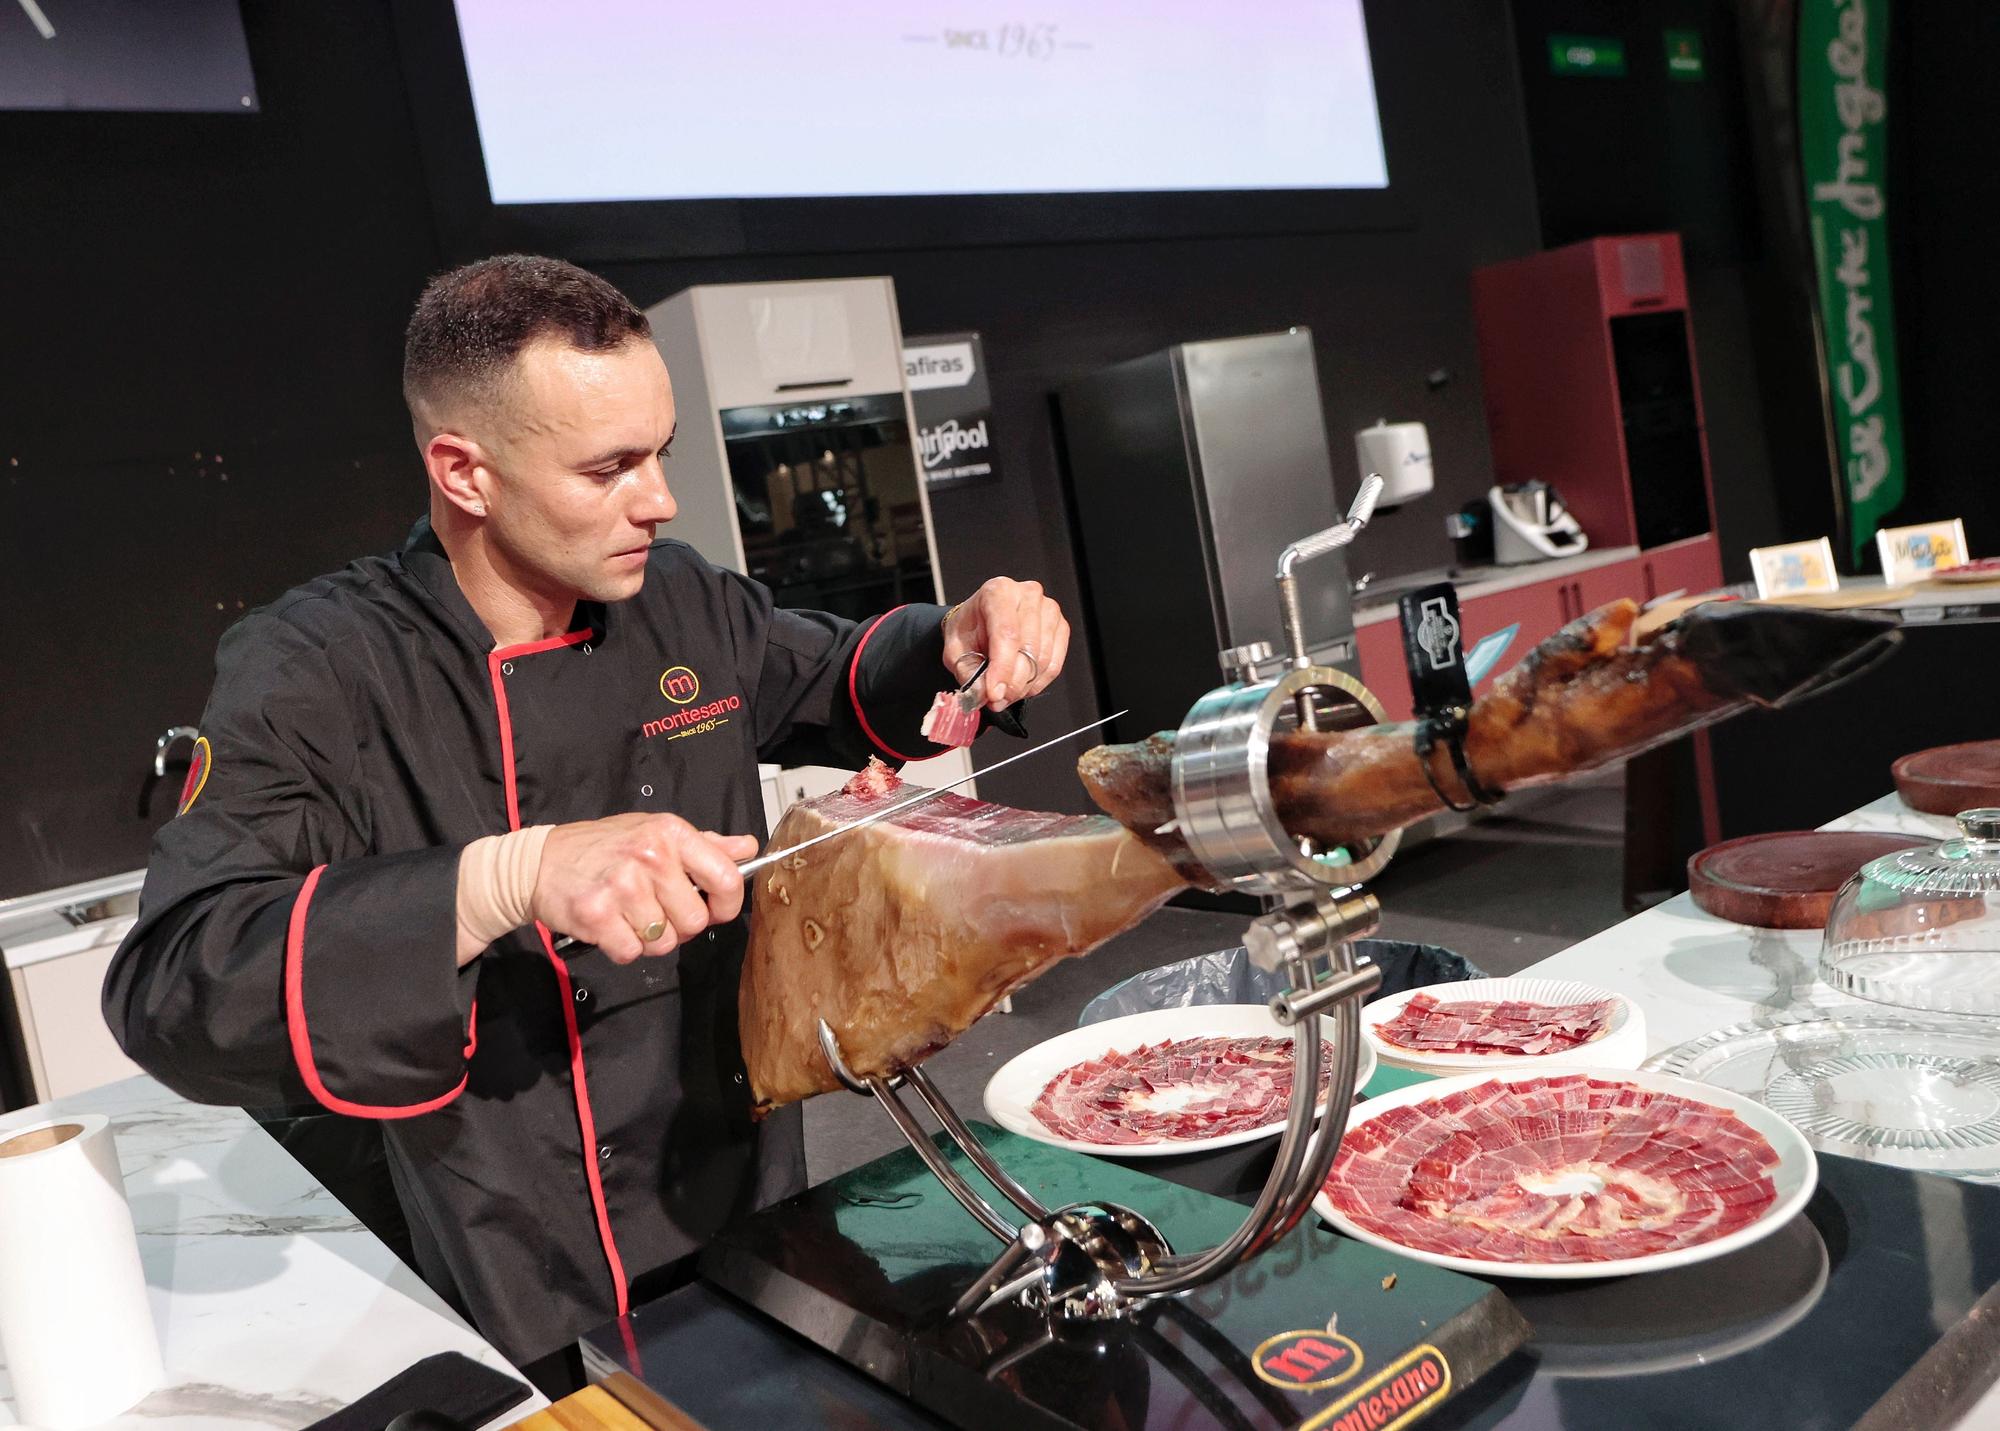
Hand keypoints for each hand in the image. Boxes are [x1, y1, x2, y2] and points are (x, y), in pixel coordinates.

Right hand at [531, 813, 757, 963]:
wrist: (540, 862)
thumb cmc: (603, 848)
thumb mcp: (655, 832)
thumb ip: (705, 845)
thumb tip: (747, 848)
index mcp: (671, 833)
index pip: (726, 878)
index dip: (726, 904)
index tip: (715, 909)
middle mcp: (650, 857)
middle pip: (695, 921)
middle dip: (679, 925)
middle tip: (656, 911)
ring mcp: (623, 887)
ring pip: (664, 942)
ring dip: (649, 938)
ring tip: (628, 915)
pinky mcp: (598, 916)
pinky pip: (632, 953)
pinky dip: (622, 948)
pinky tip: (610, 925)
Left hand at [942, 577, 1070, 708]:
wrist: (980, 621)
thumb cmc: (970, 630)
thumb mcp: (956, 650)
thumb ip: (969, 671)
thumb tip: (985, 693)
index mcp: (998, 592)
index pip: (1006, 633)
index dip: (1002, 668)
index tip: (994, 693)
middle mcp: (1027, 595)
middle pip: (1028, 649)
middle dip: (1011, 682)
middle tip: (996, 699)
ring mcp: (1048, 610)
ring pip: (1042, 660)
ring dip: (1023, 685)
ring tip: (1005, 692)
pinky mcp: (1060, 627)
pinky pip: (1054, 665)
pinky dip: (1037, 683)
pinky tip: (1021, 685)